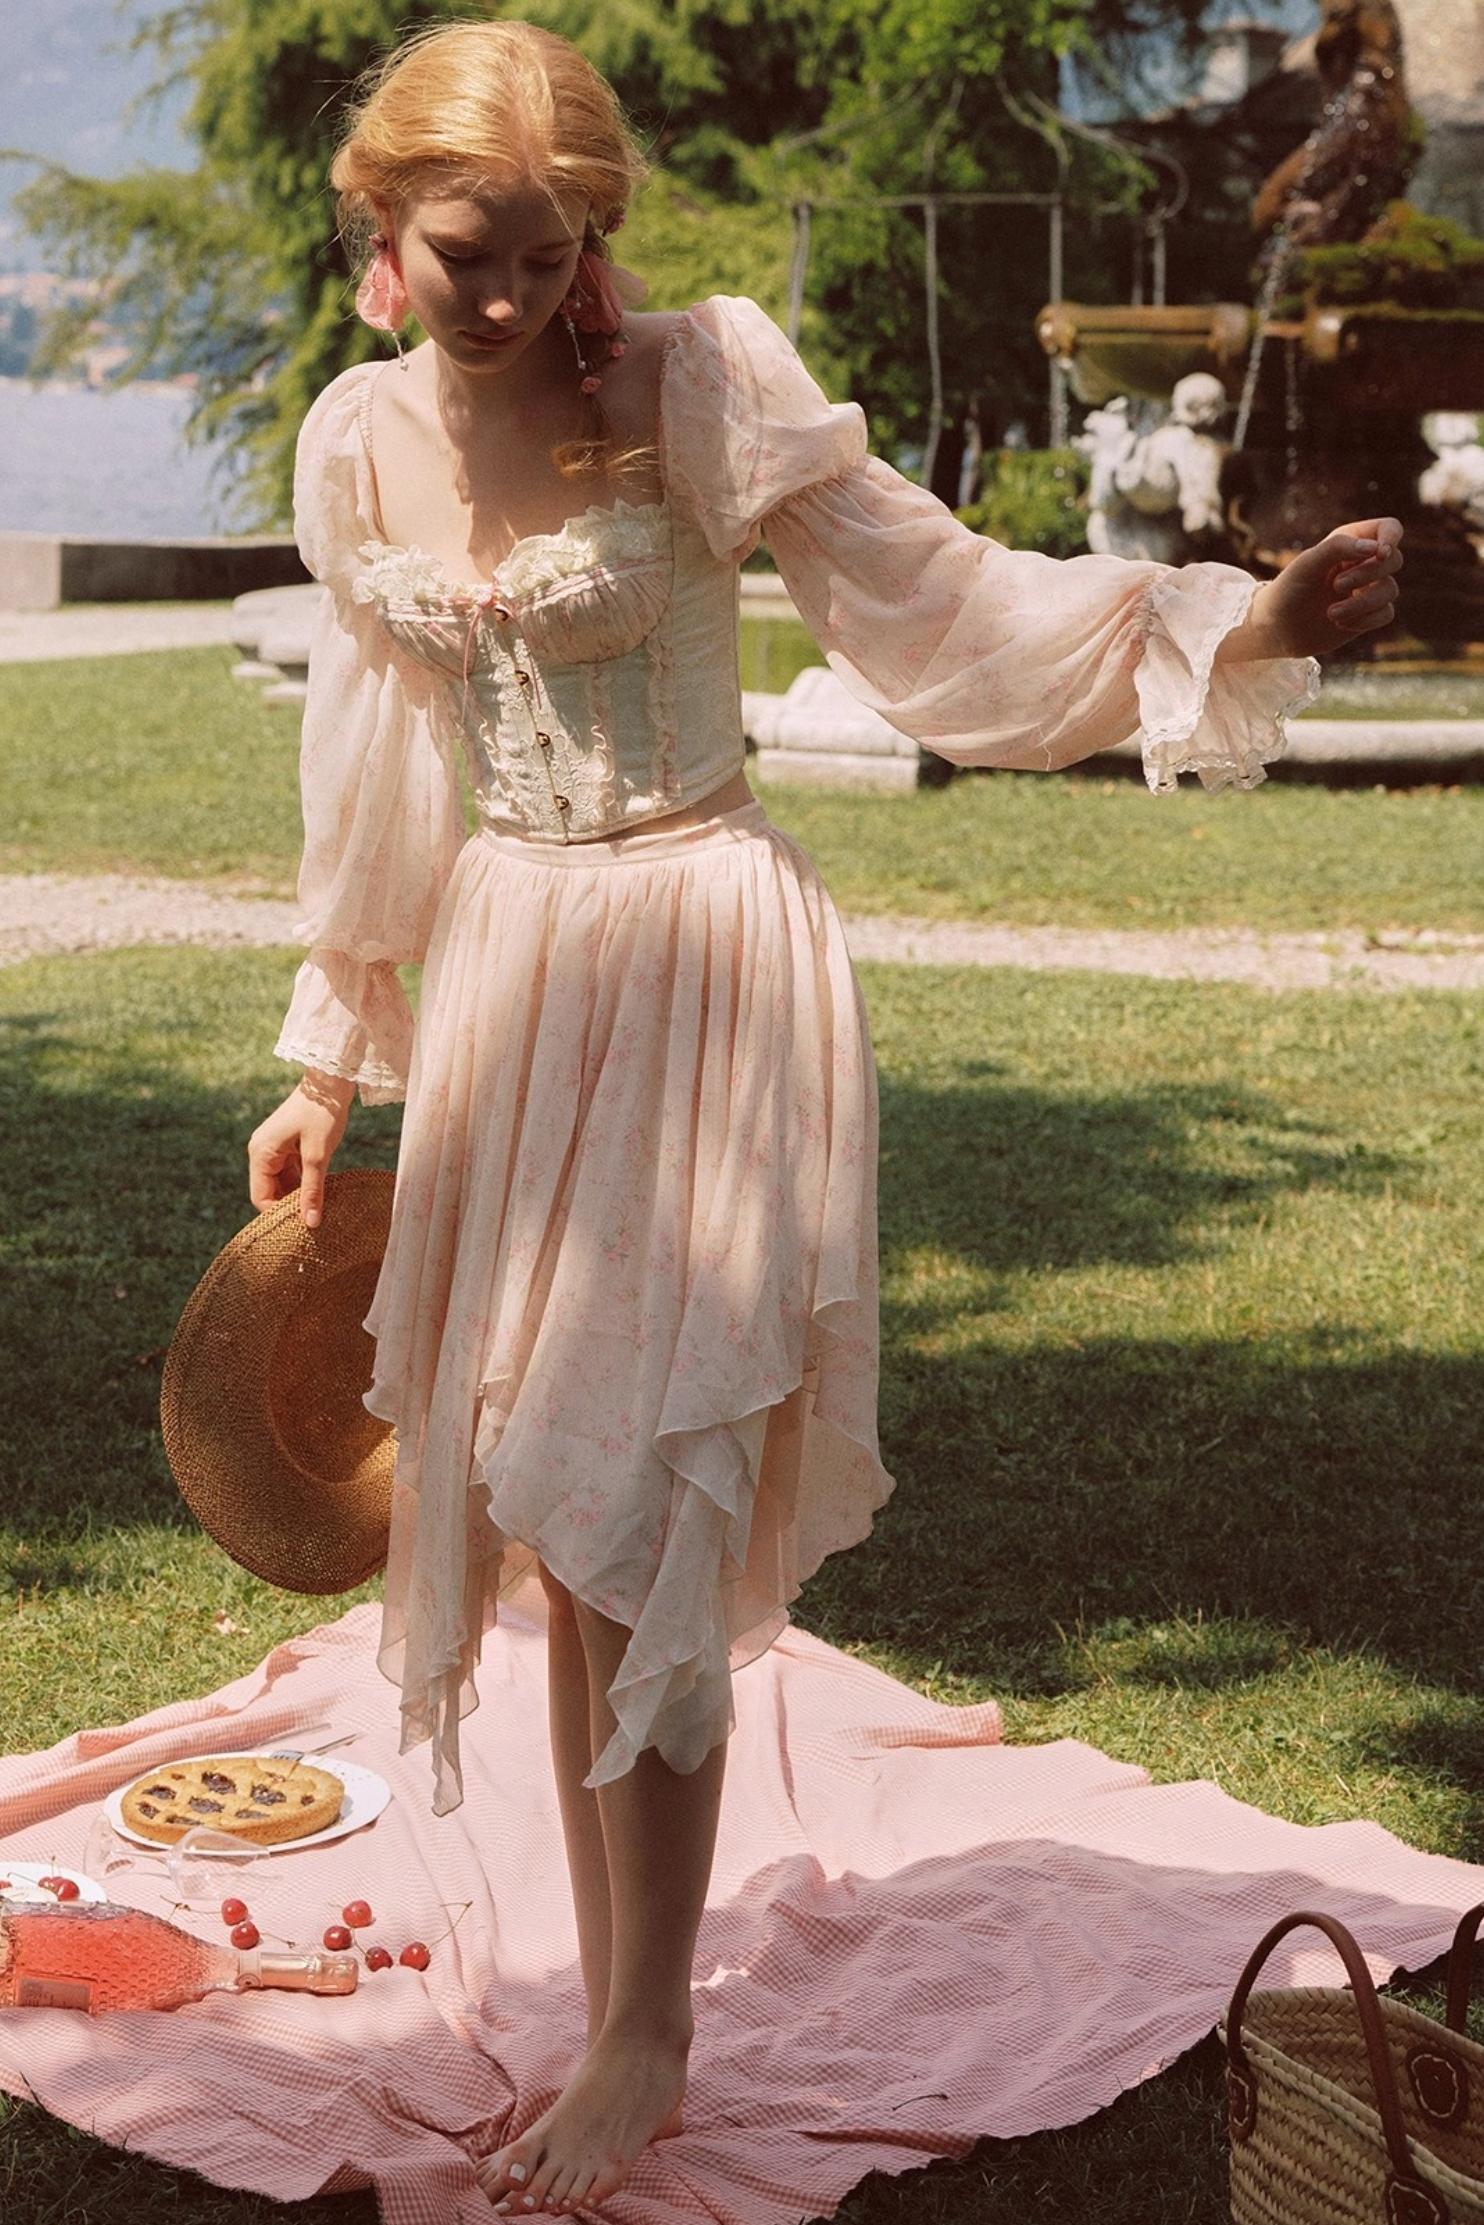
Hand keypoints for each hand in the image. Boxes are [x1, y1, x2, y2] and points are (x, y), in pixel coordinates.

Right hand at [246, 1071, 354, 1228]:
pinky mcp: (288, 1146)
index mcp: (260, 1153)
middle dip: (290, 1206)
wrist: (331, 1080)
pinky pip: (292, 1172)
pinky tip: (323, 1192)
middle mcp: (262, 1151)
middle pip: (271, 1192)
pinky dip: (305, 1183)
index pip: (261, 1197)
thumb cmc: (322, 1114)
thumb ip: (313, 1190)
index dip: (279, 1215)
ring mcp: (275, 1148)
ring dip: (300, 1195)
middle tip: (315, 1222)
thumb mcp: (318, 1155)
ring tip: (322, 1210)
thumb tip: (310, 1223)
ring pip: (283, 1183)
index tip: (303, 1227)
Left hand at [1249, 516, 1403, 658]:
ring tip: (1331, 613)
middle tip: (1336, 585)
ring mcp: (1367, 589)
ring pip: (1390, 590)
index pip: (1389, 528)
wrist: (1277, 629)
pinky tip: (1340, 624)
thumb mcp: (1308, 564)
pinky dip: (1365, 620)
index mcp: (1351, 541)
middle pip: (1394, 560)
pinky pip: (1386, 613)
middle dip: (1368, 574)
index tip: (1379, 553)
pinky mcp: (1367, 614)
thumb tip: (1378, 549)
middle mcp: (1363, 563)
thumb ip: (1339, 547)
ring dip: (1361, 604)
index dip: (1391, 538)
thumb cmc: (1288, 589)